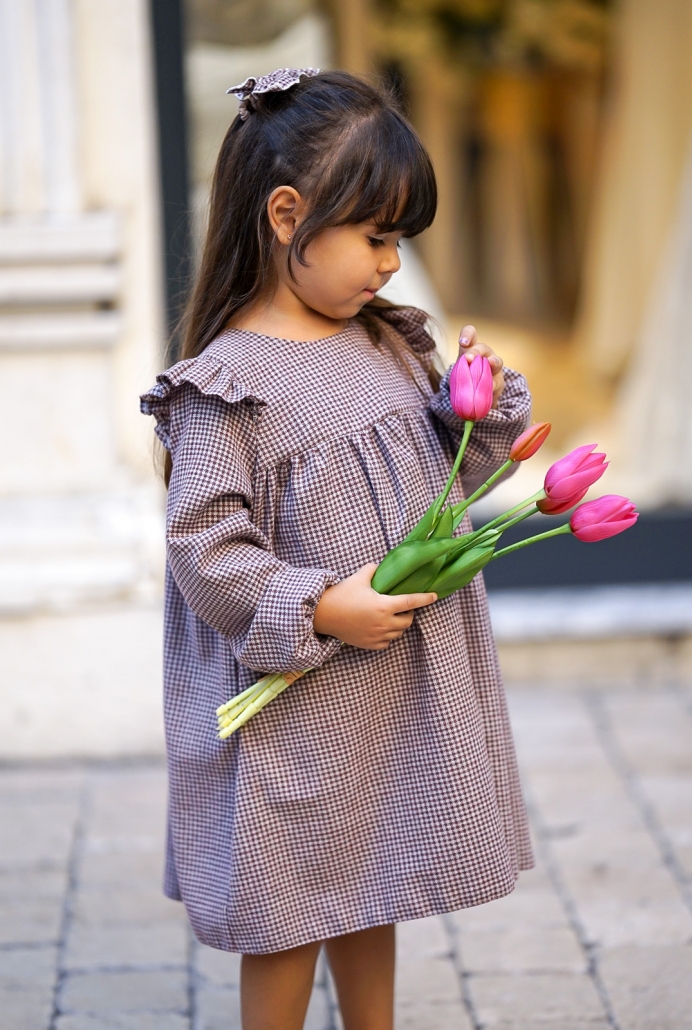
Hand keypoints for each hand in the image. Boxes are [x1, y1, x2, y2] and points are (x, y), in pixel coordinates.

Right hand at [313, 564, 436, 650]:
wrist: (323, 615)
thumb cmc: (341, 594)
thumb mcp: (359, 577)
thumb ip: (374, 570)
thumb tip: (381, 566)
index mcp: (384, 606)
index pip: (411, 601)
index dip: (425, 598)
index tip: (435, 596)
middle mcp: (383, 623)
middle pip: (408, 620)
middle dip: (409, 612)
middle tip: (403, 605)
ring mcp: (377, 636)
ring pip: (399, 632)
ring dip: (399, 624)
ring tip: (391, 615)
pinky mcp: (370, 644)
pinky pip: (387, 642)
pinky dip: (388, 634)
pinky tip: (381, 626)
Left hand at [458, 324, 504, 407]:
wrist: (474, 393)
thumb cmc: (463, 377)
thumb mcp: (457, 371)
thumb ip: (458, 370)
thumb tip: (459, 375)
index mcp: (470, 348)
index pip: (470, 333)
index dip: (467, 334)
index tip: (463, 342)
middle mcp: (484, 354)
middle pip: (482, 347)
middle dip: (475, 351)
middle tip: (468, 358)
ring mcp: (494, 366)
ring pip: (496, 361)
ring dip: (493, 361)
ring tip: (490, 362)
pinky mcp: (499, 381)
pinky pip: (497, 381)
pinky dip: (493, 383)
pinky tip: (491, 386)